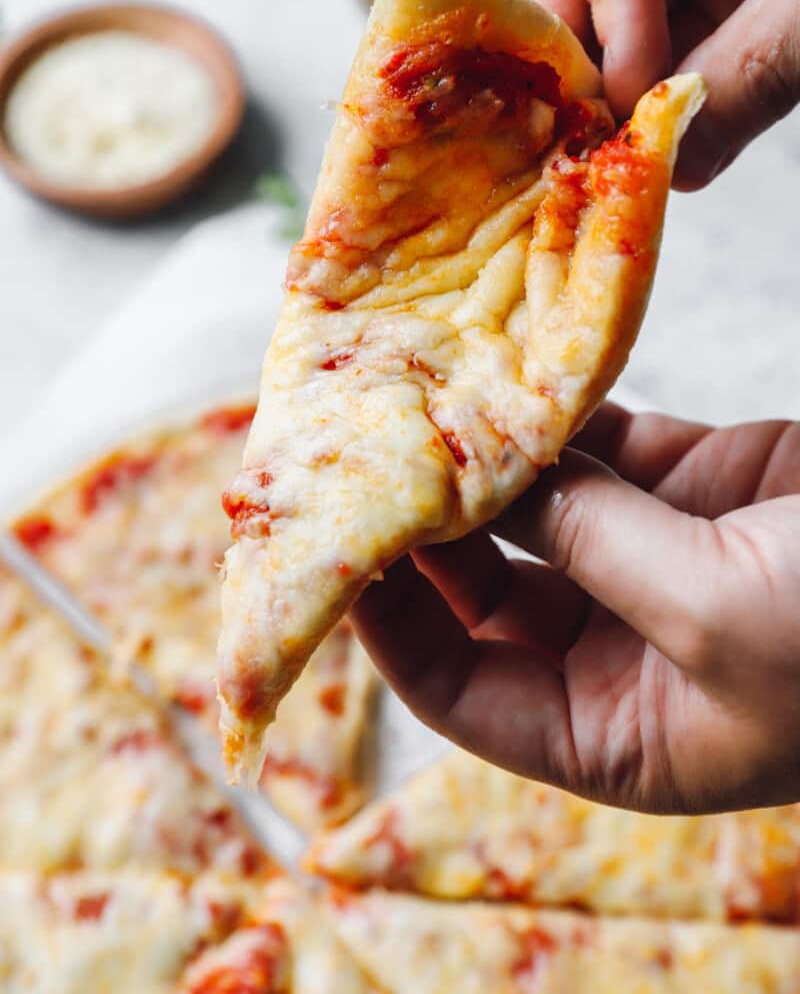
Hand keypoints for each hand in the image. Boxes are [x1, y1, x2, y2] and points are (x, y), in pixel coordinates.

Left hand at [352, 403, 799, 813]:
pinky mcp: (695, 483)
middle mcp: (619, 649)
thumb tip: (490, 481)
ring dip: (491, 462)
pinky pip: (603, 445)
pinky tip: (515, 377)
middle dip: (429, 532)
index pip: (458, 690)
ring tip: (426, 406)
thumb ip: (595, 544)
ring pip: (540, 511)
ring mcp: (656, 561)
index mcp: (615, 732)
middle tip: (374, 462)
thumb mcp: (714, 614)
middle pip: (482, 591)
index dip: (391, 627)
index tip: (341, 553)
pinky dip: (563, 413)